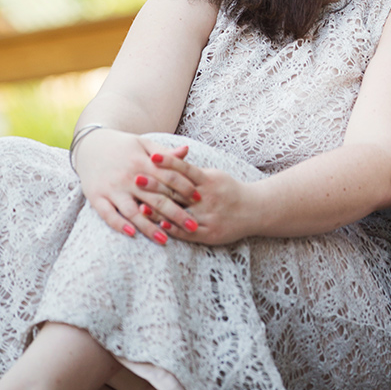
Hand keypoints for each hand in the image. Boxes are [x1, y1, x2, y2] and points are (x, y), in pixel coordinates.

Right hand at [74, 128, 199, 244]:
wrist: (90, 145)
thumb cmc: (122, 145)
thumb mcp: (143, 144)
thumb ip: (164, 153)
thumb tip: (187, 151)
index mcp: (142, 162)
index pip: (168, 178)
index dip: (184, 188)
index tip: (199, 200)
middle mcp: (128, 177)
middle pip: (155, 198)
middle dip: (175, 214)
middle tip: (193, 227)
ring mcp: (112, 188)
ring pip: (133, 211)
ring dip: (150, 227)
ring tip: (166, 240)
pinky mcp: (96, 197)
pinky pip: (108, 214)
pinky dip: (119, 225)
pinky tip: (133, 234)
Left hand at [137, 155, 251, 245]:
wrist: (254, 210)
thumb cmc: (229, 191)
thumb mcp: (214, 176)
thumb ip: (194, 171)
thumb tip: (173, 157)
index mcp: (208, 180)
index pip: (185, 169)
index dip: (168, 163)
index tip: (151, 156)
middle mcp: (207, 197)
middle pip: (178, 191)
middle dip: (156, 185)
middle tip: (136, 178)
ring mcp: (208, 215)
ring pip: (180, 212)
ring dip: (158, 210)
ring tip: (138, 205)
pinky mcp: (209, 233)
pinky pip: (188, 232)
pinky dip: (172, 228)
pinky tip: (158, 225)